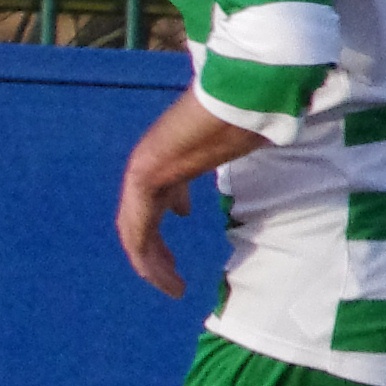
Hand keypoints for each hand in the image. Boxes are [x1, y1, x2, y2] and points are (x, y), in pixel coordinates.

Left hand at [114, 86, 268, 297]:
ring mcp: (143, 170)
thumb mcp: (236, 142)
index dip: (164, 212)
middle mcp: (150, 164)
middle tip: (173, 279)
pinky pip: (137, 229)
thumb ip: (230, 150)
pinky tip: (163, 277)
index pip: (156, 191)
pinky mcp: (143, 177)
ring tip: (173, 288)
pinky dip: (146, 257)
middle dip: (154, 252)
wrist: (235, 97)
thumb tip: (251, 157)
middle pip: (140, 218)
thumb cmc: (244, 115)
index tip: (182, 217)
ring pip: (134, 231)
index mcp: (169, 155)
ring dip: (150, 264)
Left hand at [116, 168, 194, 298]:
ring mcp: (132, 220)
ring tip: (176, 289)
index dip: (158, 245)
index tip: (171, 259)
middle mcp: (134, 211)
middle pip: (142, 243)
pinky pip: (143, 259)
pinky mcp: (135, 231)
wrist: (163, 158)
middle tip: (170, 277)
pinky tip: (170, 284)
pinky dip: (156, 274)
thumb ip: (178, 197)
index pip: (146, 228)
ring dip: (158, 273)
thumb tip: (182, 213)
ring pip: (142, 255)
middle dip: (156, 260)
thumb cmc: (175, 159)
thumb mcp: (177, 182)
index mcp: (144, 199)